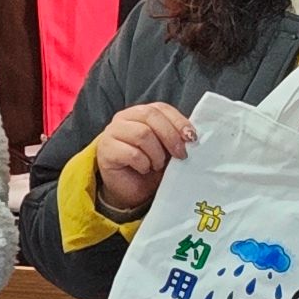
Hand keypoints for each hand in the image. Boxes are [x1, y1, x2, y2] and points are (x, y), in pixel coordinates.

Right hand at [87, 103, 197, 220]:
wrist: (131, 190)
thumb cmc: (150, 166)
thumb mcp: (167, 149)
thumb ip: (176, 137)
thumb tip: (191, 136)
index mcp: (139, 113)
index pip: (160, 108)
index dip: (178, 121)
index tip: (191, 138)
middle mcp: (123, 118)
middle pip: (150, 116)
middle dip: (170, 136)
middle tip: (181, 155)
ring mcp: (111, 133)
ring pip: (142, 134)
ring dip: (156, 154)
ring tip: (157, 165)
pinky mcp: (106, 151)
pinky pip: (131, 153)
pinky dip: (144, 164)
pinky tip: (144, 169)